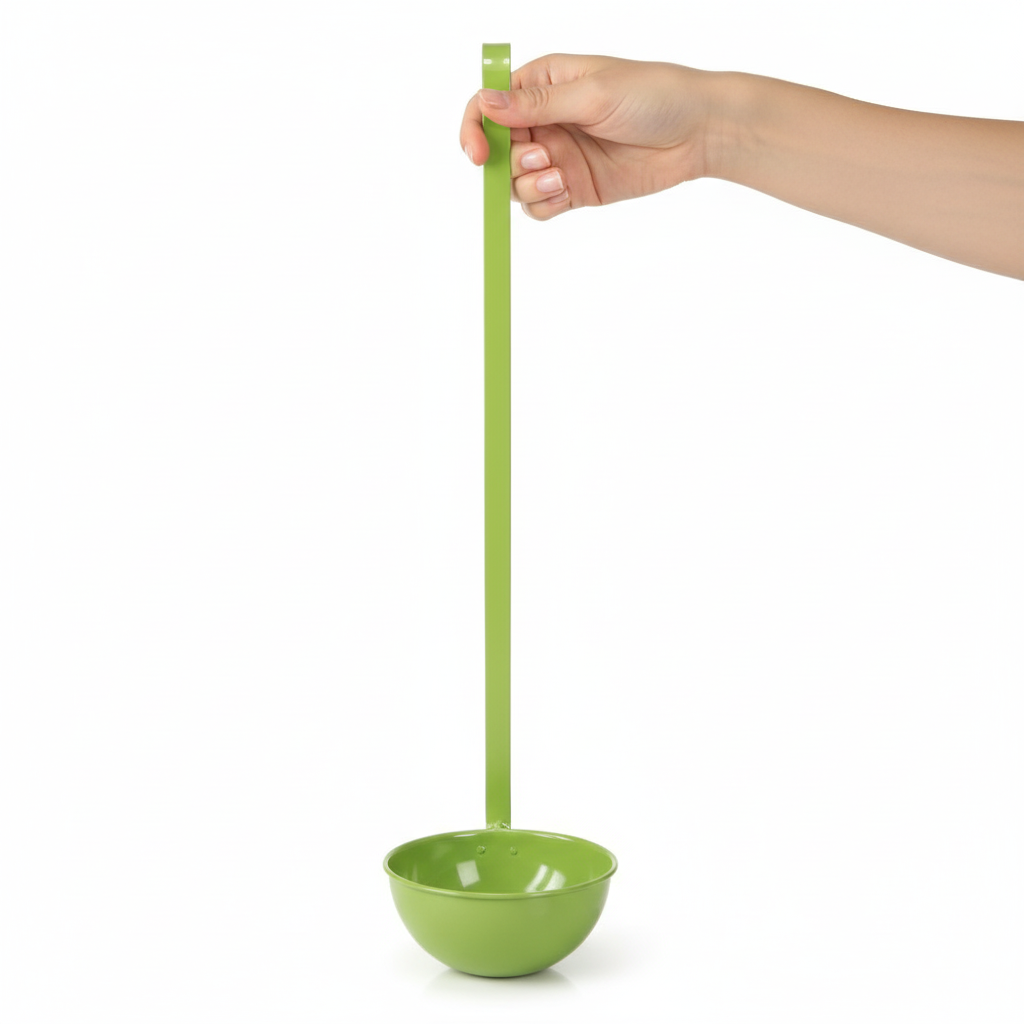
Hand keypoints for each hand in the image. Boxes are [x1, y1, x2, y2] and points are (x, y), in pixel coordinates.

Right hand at [460, 54, 716, 220]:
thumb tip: (486, 103)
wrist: (697, 132)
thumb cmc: (653, 95)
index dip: (475, 130)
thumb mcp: (591, 94)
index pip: (488, 106)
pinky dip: (545, 204)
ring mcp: (559, 157)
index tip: (478, 154)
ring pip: (516, 183)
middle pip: (498, 152)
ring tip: (562, 178)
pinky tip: (567, 192)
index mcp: (543, 86)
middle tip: (545, 158)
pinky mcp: (575, 188)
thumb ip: (536, 105)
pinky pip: (540, 206)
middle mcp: (545, 122)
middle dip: (511, 162)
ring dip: (529, 185)